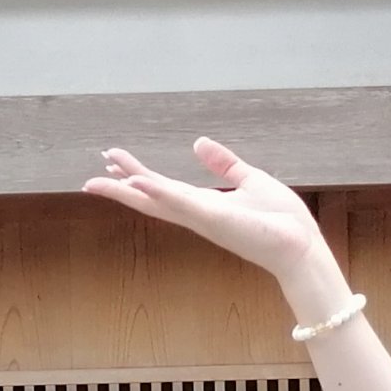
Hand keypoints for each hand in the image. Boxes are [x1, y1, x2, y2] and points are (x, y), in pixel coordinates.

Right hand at [83, 138, 336, 302]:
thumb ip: (224, 164)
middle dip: (120, 189)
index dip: (137, 176)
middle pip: (150, 200)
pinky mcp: (215, 218)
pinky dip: (159, 193)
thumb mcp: (249, 180)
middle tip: (90, 178)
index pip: (163, 189)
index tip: (113, 162)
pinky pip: (182, 202)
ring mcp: (203, 217)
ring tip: (98, 180)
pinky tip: (139, 183)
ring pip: (157, 201)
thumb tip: (198, 143)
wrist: (300, 246)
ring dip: (128, 190)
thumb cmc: (280, 220)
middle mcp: (196, 214)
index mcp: (204, 205)